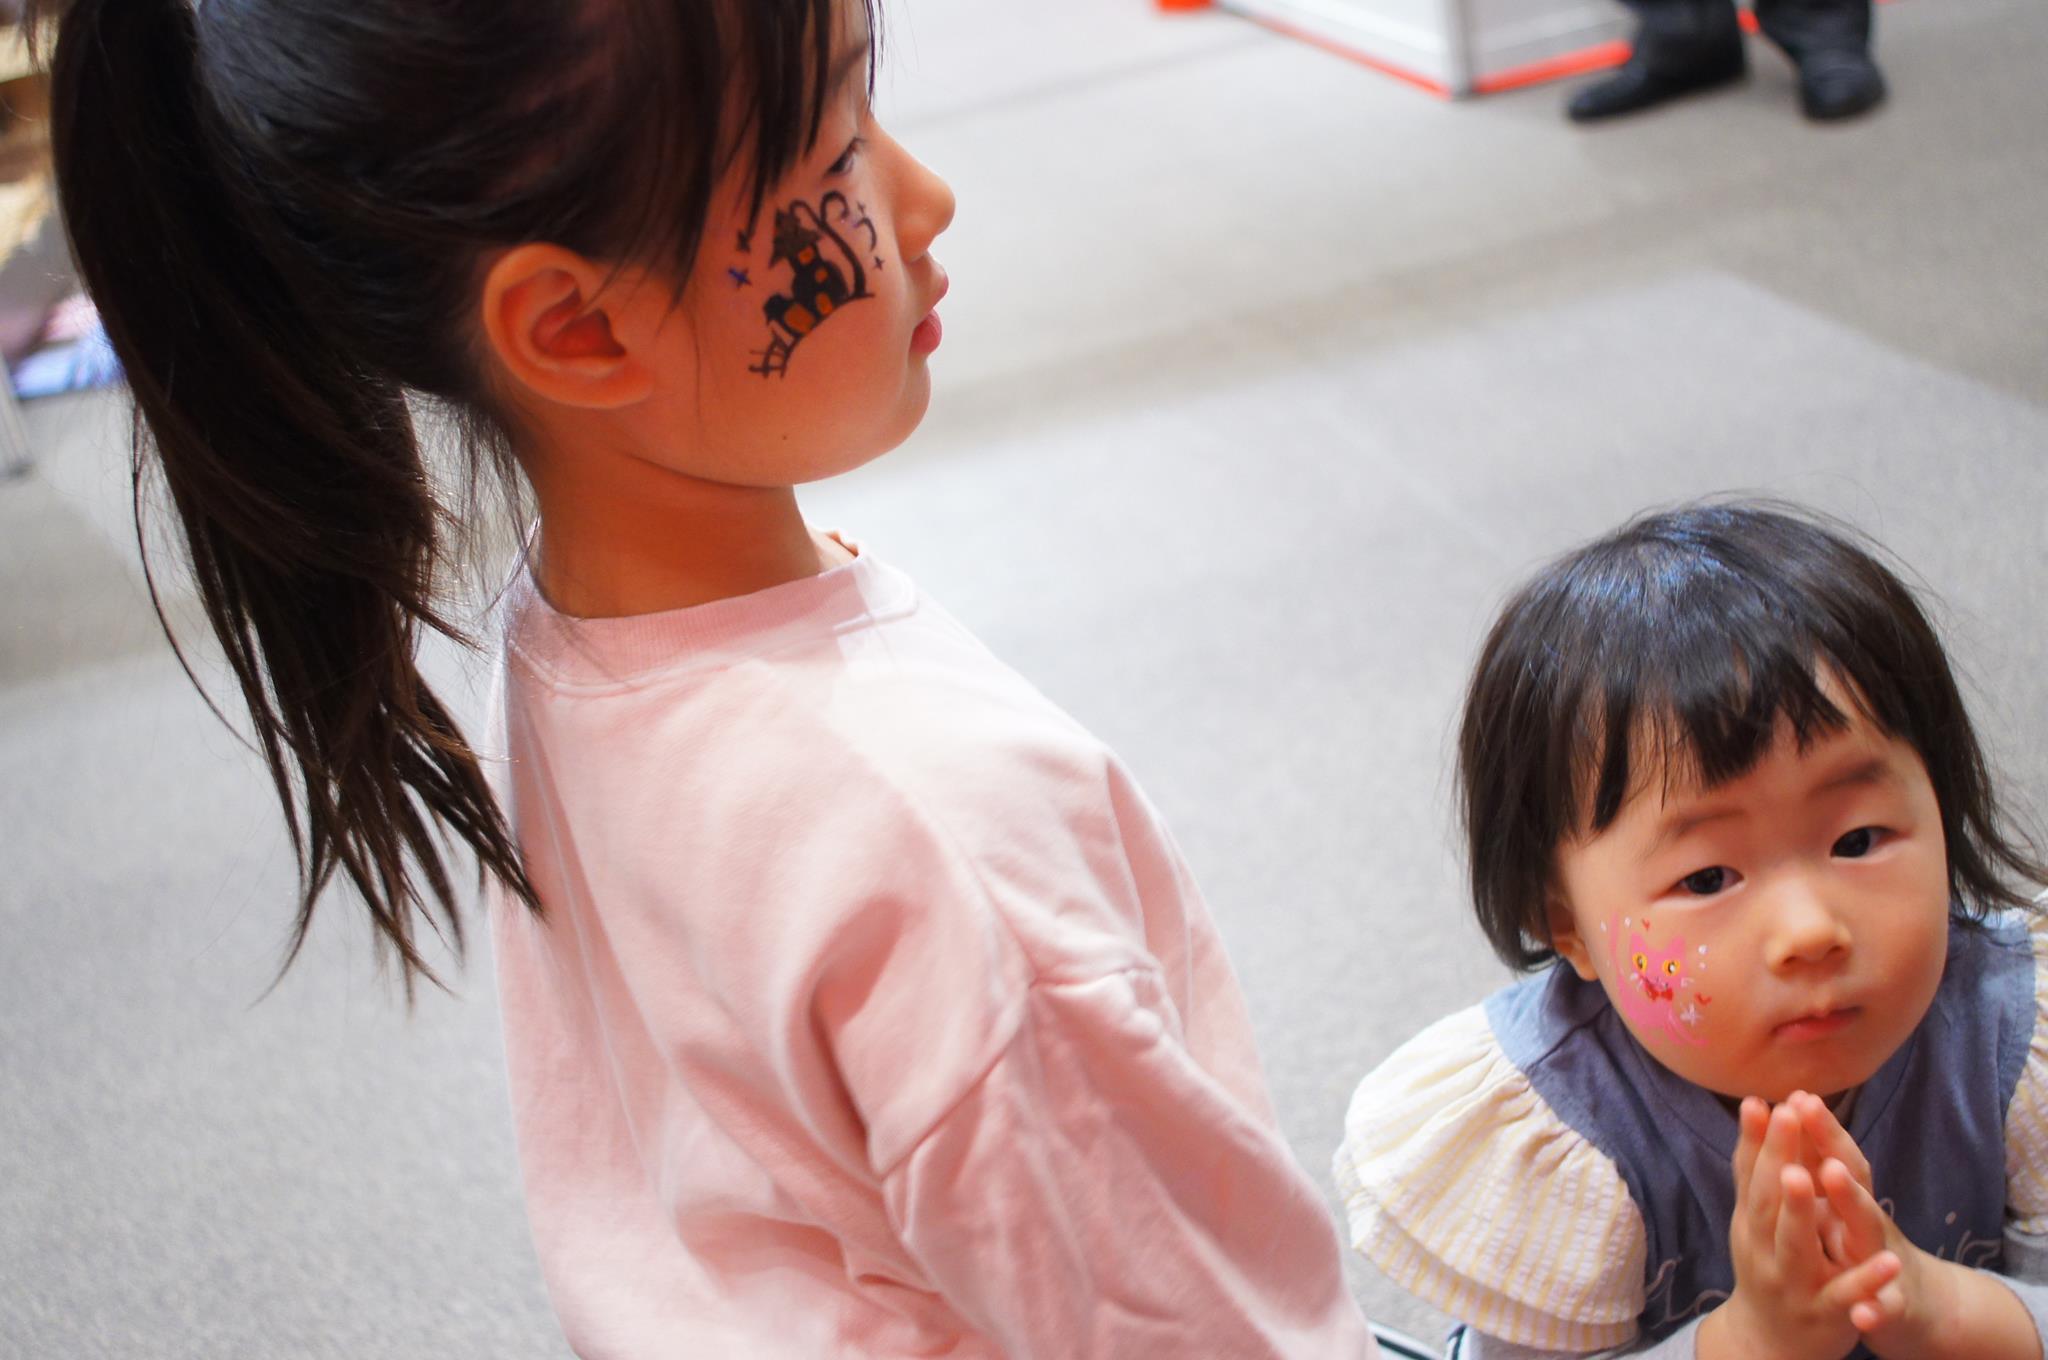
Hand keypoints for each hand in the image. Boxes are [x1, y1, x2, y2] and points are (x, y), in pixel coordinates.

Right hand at [1702, 1096, 1901, 1359]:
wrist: (1767, 1344)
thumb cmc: (1766, 1267)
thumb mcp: (1755, 1221)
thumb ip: (1755, 1170)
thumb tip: (1755, 1104)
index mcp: (1751, 1224)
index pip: (1751, 1174)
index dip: (1757, 1138)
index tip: (1761, 1100)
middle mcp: (1763, 1249)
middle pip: (1768, 1200)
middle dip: (1778, 1156)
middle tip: (1787, 1114)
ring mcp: (1792, 1282)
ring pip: (1797, 1245)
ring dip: (1805, 1210)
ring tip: (1818, 1173)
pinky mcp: (1825, 1314)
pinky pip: (1847, 1297)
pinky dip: (1867, 1281)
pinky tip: (1891, 1263)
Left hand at [1792, 1090, 2039, 1359]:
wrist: (1912, 1309)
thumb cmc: (1865, 1248)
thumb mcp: (1842, 1207)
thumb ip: (1824, 1168)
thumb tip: (1794, 1116)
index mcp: (1849, 1201)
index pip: (1834, 1155)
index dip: (1817, 1126)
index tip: (1796, 1093)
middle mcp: (1869, 1222)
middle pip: (1854, 1178)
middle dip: (1831, 1144)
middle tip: (1807, 1109)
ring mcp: (1883, 1261)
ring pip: (1869, 1230)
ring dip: (1852, 1200)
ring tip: (1831, 1172)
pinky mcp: (1893, 1306)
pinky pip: (1885, 1307)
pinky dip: (1875, 1307)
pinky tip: (1862, 1313)